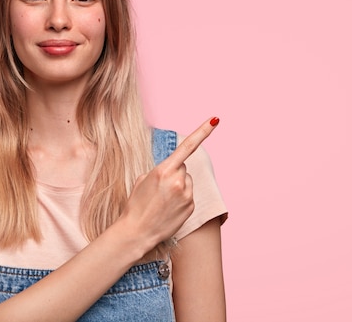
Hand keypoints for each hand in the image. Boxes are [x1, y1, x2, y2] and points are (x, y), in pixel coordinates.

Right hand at [120, 117, 219, 247]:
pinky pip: (189, 195)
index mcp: (164, 170)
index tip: (215, 120)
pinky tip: (169, 208)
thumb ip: (162, 170)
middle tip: (159, 188)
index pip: (187, 146)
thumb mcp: (144, 179)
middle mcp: (178, 181)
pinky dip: (181, 199)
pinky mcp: (191, 206)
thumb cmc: (136, 204)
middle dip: (175, 173)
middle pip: (183, 167)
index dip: (203, 131)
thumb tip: (175, 169)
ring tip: (163, 200)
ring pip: (187, 181)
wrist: (137, 232)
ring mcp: (186, 194)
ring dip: (179, 186)